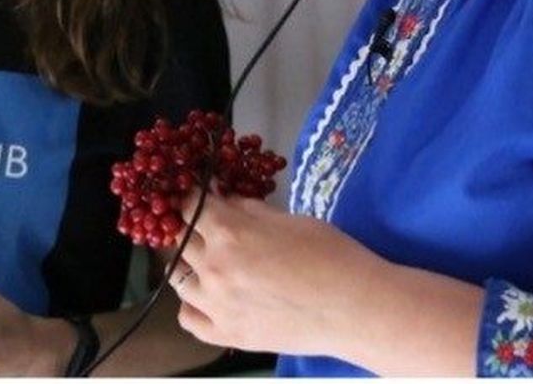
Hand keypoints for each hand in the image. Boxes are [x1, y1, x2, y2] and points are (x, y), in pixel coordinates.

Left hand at [168, 190, 378, 357]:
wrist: (354, 308)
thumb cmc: (330, 255)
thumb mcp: (289, 218)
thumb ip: (249, 211)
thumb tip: (227, 203)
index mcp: (230, 231)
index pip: (191, 206)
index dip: (196, 197)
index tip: (203, 198)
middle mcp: (214, 267)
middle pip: (181, 240)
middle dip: (193, 229)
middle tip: (209, 228)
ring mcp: (216, 305)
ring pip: (178, 278)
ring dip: (189, 266)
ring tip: (208, 263)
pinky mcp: (227, 334)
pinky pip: (188, 319)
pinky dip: (192, 305)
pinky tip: (206, 298)